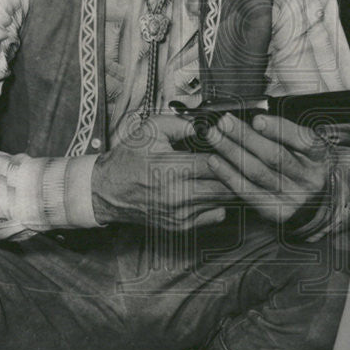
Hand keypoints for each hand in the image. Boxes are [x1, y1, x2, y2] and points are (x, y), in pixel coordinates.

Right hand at [91, 113, 229, 229]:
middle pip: (226, 186)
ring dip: (230, 187)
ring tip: (230, 172)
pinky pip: (216, 215)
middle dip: (235, 171)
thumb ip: (182, 123)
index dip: (229, 152)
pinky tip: (213, 188)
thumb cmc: (129, 158)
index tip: (234, 145)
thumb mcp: (151, 129)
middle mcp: (178, 195)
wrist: (108, 191)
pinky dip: (219, 202)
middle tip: (241, 160)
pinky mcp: (182, 226)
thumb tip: (209, 124)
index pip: (215, 163)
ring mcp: (181, 214)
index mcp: (171, 169)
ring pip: (224, 201)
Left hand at [204, 113, 330, 224]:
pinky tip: (215, 162)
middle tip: (224, 123)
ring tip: (214, 137)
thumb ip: (285, 133)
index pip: (302, 140)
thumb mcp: (306, 148)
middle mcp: (309, 178)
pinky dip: (228, 175)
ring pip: (257, 172)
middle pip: (274, 156)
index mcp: (320, 156)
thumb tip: (253, 119)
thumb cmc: (305, 169)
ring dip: (231, 152)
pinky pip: (247, 192)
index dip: (278, 129)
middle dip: (245, 136)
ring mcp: (293, 198)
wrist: (316, 204)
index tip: (257, 119)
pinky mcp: (276, 211)